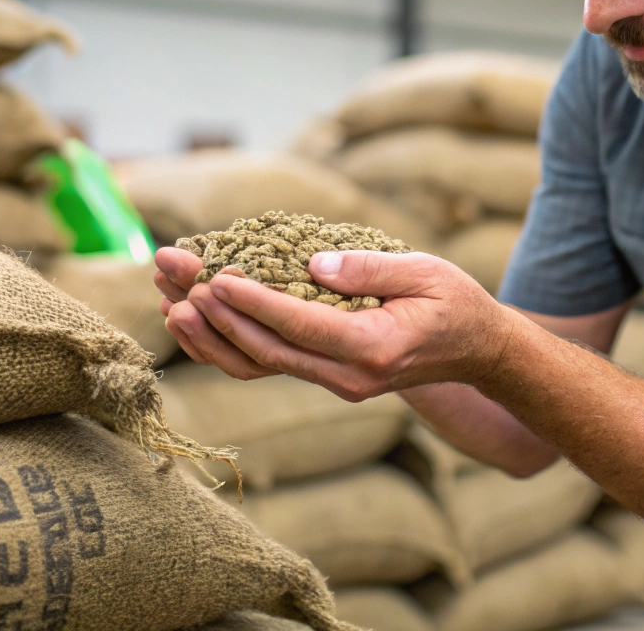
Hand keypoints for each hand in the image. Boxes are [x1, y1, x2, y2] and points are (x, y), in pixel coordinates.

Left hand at [154, 246, 517, 400]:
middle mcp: (347, 375)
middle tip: (174, 275)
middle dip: (214, 313)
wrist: (475, 352)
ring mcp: (333, 381)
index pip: (300, 326)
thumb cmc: (455, 304)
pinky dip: (224, 345)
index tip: (213, 277)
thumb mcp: (425, 272)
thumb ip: (370, 268)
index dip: (253, 302)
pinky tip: (195, 320)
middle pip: (266, 350)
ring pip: (256, 366)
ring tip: (168, 299)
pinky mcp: (323, 375)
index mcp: (374, 349)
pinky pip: (265, 366)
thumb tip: (314, 262)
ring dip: (208, 335)